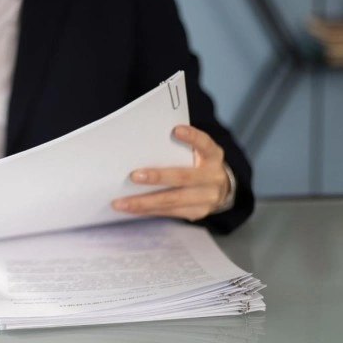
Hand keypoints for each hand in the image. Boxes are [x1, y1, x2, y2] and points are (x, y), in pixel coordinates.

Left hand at [111, 125, 229, 220]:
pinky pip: (168, 212)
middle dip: (157, 177)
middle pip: (183, 177)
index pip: (205, 144)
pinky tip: (130, 208)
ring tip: (121, 202)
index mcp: (213, 155)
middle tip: (133, 176)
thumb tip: (143, 145)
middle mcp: (213, 177)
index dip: (192, 137)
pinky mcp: (197, 212)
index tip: (176, 130)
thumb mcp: (197, 152)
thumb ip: (179, 148)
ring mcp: (206, 198)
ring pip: (172, 200)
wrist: (221, 189)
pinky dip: (147, 210)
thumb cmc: (199, 164)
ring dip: (143, 202)